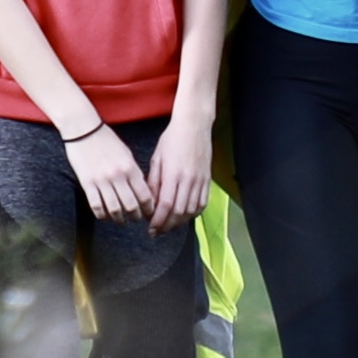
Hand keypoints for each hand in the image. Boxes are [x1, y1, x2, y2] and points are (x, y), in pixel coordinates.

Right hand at [65, 125, 154, 223]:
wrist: (83, 129)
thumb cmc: (107, 140)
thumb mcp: (126, 154)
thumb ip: (135, 172)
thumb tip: (142, 190)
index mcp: (130, 167)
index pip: (145, 195)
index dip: (149, 208)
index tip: (149, 212)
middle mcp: (117, 176)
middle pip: (131, 206)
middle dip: (136, 216)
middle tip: (136, 219)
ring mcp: (101, 180)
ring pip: (114, 209)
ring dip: (120, 219)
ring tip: (122, 220)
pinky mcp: (87, 183)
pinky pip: (96, 206)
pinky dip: (103, 215)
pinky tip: (106, 216)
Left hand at [144, 111, 213, 232]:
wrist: (194, 125)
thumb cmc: (172, 138)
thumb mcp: (157, 158)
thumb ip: (153, 181)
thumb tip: (149, 201)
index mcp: (173, 173)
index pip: (166, 204)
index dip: (158, 220)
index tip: (151, 228)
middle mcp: (188, 179)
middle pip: (179, 211)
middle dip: (167, 225)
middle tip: (157, 232)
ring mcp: (200, 180)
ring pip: (191, 210)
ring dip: (180, 222)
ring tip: (169, 226)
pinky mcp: (207, 179)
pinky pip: (202, 203)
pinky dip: (193, 213)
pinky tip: (185, 216)